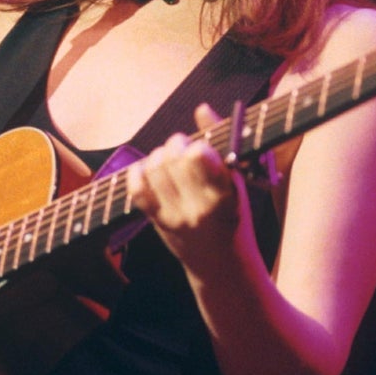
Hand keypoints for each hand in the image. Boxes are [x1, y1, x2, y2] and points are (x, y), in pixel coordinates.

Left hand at [126, 104, 253, 275]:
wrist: (222, 267)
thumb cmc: (233, 217)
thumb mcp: (237, 183)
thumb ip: (220, 141)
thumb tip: (202, 107)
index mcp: (224, 195)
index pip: (197, 156)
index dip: (194, 146)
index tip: (198, 148)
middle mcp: (199, 207)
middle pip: (171, 158)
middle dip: (174, 145)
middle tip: (181, 148)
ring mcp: (176, 217)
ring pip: (153, 169)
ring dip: (158, 156)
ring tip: (168, 160)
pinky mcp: (159, 223)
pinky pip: (138, 190)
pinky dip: (138, 173)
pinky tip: (146, 170)